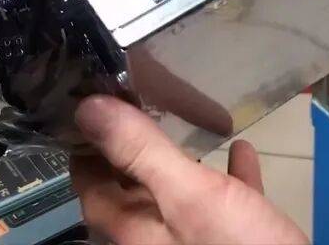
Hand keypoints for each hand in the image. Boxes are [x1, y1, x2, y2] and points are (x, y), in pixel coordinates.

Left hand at [70, 95, 308, 244]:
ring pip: (175, 195)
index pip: (89, 182)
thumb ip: (141, 152)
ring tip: (183, 120)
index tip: (97, 98)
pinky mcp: (231, 243)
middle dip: (133, 144)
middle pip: (131, 187)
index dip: (89, 141)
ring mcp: (193, 243)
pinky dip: (227, 174)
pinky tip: (241, 150)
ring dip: (179, 159)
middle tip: (141, 98)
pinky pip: (222, 203)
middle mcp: (153, 239)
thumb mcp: (189, 195)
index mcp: (131, 230)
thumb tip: (87, 108)